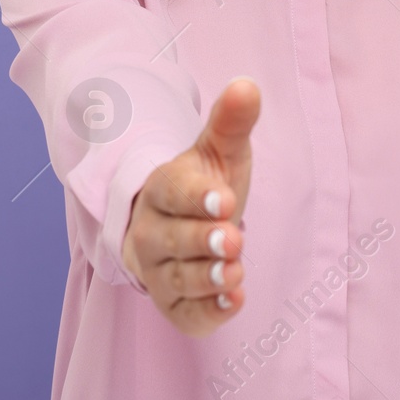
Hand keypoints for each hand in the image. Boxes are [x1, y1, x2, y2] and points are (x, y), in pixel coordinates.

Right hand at [121, 77, 259, 337]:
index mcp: (161, 188)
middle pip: (171, 239)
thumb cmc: (204, 185)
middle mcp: (152, 231)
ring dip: (206, 278)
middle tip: (233, 240)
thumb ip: (231, 121)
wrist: (181, 226)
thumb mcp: (219, 150)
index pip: (172, 192)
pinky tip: (234, 303)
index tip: (224, 199)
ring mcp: (159, 271)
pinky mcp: (173, 304)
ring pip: (177, 278)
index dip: (196, 197)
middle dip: (202, 241)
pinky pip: (184, 314)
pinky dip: (207, 313)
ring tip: (236, 272)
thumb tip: (246, 85)